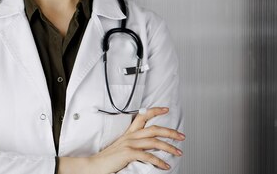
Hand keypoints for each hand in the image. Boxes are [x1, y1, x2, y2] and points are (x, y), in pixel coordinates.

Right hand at [59, 107, 184, 173]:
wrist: (95, 165)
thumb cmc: (108, 159)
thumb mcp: (121, 147)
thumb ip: (133, 145)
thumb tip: (148, 148)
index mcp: (128, 133)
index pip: (142, 116)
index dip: (154, 111)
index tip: (165, 109)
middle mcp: (130, 136)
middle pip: (154, 129)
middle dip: (170, 131)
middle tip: (181, 136)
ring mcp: (129, 144)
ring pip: (154, 142)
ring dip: (169, 147)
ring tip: (178, 152)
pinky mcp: (128, 154)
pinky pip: (148, 156)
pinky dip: (159, 161)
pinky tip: (165, 165)